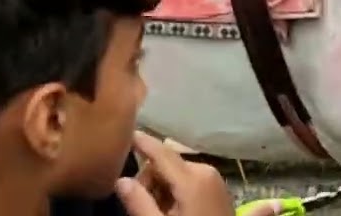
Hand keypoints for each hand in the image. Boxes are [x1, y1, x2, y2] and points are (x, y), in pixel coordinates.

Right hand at [116, 132, 237, 215]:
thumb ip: (138, 202)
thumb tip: (121, 180)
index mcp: (192, 178)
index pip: (161, 153)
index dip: (143, 143)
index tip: (127, 132)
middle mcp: (206, 172)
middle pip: (166, 165)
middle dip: (150, 182)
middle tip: (143, 206)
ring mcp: (215, 180)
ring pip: (177, 174)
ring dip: (162, 190)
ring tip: (159, 214)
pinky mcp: (219, 190)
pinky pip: (190, 182)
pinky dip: (176, 192)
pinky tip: (173, 212)